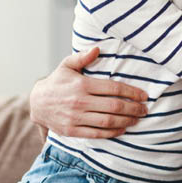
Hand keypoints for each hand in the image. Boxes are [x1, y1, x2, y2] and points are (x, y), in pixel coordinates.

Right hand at [29, 47, 147, 138]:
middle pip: (114, 106)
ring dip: (126, 121)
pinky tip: (122, 129)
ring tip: (137, 119)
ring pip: (108, 121)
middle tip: (145, 109)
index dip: (132, 92)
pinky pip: (96, 134)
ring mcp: (76, 118)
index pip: (114, 88)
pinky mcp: (72, 130)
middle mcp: (80, 102)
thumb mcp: (67, 65)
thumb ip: (82, 57)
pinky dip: (112, 133)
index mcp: (82, 84)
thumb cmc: (56, 82)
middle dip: (133, 108)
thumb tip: (97, 48)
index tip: (144, 95)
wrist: (36, 103)